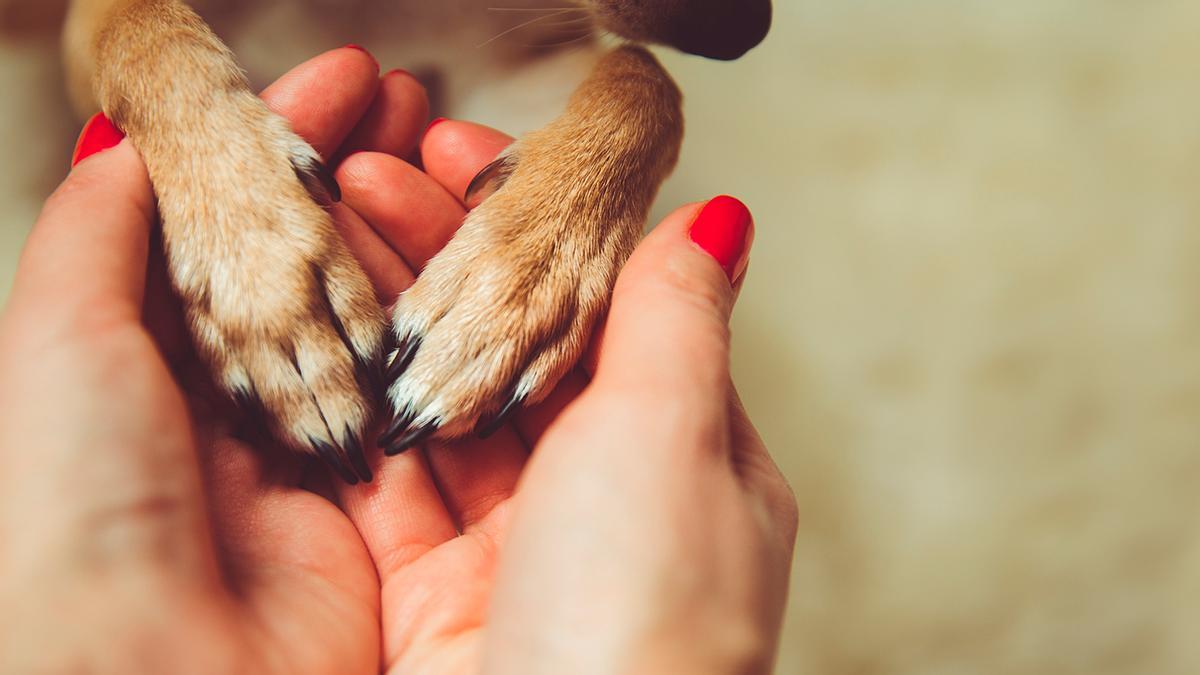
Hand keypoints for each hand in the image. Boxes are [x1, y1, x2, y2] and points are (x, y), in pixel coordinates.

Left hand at [0, 47, 428, 672]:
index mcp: (154, 358)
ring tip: (446, 151)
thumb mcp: (60, 339)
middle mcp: (233, 403)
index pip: (235, 222)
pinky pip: (414, 399)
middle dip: (359, 174)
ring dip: (410, 235)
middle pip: (310, 263)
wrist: (152, 670)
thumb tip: (123, 147)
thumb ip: (97, 236)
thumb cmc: (76, 505)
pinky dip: (441, 331)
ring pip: (369, 321)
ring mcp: (308, 452)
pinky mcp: (374, 508)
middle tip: (408, 101)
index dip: (286, 143)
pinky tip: (470, 262)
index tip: (345, 81)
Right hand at [334, 122, 798, 672]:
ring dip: (393, 315)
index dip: (538, 227)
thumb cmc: (650, 615)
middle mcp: (604, 497)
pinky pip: (390, 480)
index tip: (466, 156)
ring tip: (328, 228)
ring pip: (448, 403)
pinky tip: (318, 332)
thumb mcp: (676, 435)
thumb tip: (718, 220)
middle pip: (518, 347)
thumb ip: (677, 321)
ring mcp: (517, 546)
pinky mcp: (436, 596)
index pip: (605, 306)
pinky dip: (356, 406)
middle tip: (370, 176)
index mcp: (688, 452)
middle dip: (446, 258)